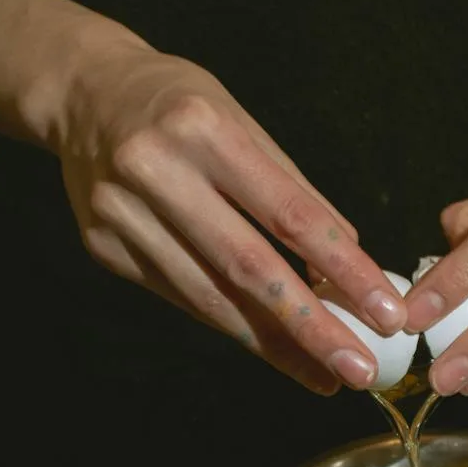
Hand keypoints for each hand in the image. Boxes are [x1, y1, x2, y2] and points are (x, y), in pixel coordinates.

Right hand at [51, 39, 407, 392]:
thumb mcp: (241, 121)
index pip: (291, 214)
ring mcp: (122, 213)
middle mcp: (157, 170)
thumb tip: (346, 264)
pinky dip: (231, 324)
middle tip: (360, 368)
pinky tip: (271, 347)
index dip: (344, 271)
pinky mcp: (103, 247)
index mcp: (205, 128)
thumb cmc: (180, 104)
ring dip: (275, 343)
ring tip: (324, 374)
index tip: (386, 314)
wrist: (81, 92)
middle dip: (312, 327)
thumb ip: (292, 190)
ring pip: (211, 297)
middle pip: (249, 267)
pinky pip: (181, 297)